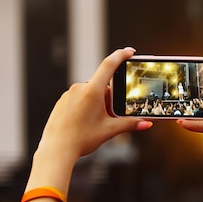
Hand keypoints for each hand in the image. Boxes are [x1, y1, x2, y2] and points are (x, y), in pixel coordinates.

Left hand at [37, 48, 151, 162]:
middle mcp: (79, 88)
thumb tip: (146, 123)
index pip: (109, 65)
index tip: (129, 51)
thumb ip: (130, 124)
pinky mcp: (62, 101)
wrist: (56, 150)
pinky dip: (86, 106)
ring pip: (90, 93)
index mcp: (92, 91)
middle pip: (102, 85)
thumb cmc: (81, 140)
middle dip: (109, 98)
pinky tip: (84, 123)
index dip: (121, 55)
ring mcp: (69, 94)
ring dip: (97, 103)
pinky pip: (79, 98)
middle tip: (110, 116)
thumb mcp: (109, 130)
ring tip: (95, 123)